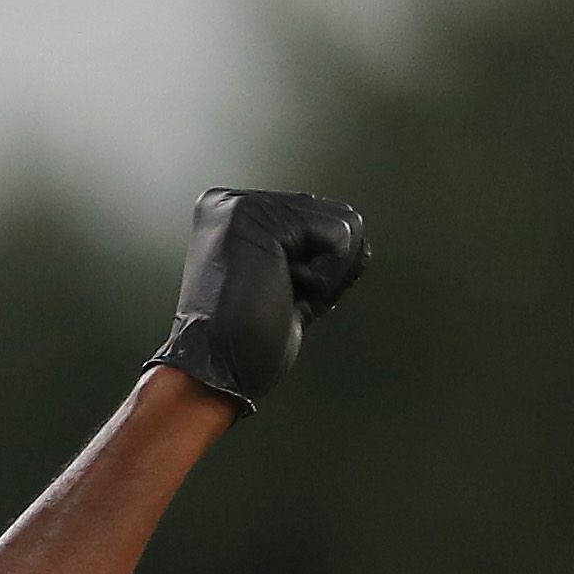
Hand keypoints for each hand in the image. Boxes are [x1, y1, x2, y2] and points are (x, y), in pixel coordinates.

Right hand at [147, 188, 369, 413]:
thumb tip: (356, 233)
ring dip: (324, 273)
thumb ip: (315, 248)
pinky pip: (339, 236)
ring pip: (345, 224)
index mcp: (238, 217)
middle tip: (275, 296)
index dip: (322, 270)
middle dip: (325, 269)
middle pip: (341, 217)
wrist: (217, 371)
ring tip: (275, 292)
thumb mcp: (292, 284)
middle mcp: (234, 202)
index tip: (276, 295)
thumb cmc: (249, 341)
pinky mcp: (256, 217)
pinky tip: (278, 288)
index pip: (326, 221)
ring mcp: (243, 206)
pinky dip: (324, 275)